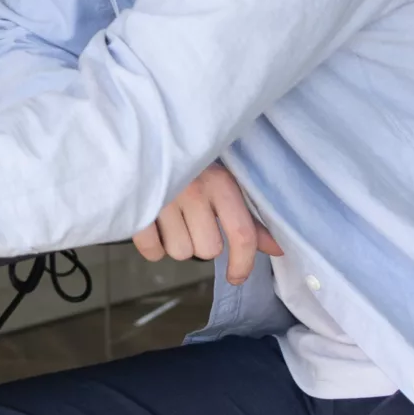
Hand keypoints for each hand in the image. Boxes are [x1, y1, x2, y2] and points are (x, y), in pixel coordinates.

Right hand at [134, 160, 283, 285]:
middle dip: (201, 242)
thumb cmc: (190, 166)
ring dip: (176, 243)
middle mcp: (194, 191)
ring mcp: (162, 199)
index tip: (236, 277)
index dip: (243, 263)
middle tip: (192, 221)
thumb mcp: (222, 183)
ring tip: (170, 219)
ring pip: (179, 252)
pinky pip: (152, 250)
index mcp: (220, 183)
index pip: (241, 234)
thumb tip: (277, 249)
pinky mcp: (136, 208)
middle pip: (207, 249)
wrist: (144, 138)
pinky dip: (153, 245)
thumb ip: (248, 218)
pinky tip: (153, 225)